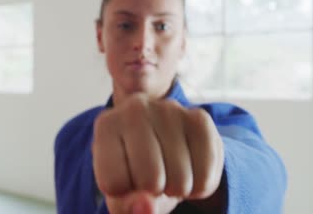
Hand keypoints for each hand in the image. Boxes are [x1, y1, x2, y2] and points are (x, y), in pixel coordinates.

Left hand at [92, 93, 223, 212]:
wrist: (160, 147)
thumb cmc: (132, 171)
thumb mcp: (120, 193)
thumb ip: (127, 207)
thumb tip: (147, 206)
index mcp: (106, 124)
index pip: (113, 182)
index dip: (123, 192)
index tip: (124, 176)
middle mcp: (135, 108)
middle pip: (149, 180)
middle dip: (154, 191)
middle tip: (151, 177)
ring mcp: (170, 109)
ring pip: (180, 179)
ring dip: (178, 189)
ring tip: (169, 172)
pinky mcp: (200, 119)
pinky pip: (206, 174)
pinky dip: (200, 186)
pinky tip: (190, 170)